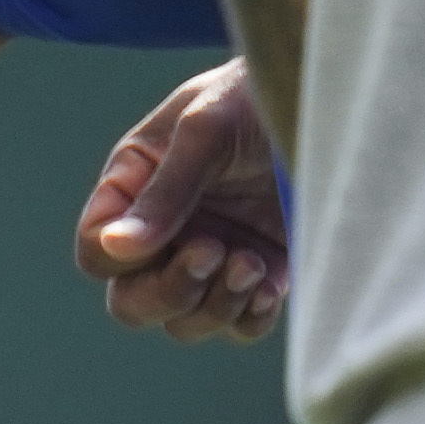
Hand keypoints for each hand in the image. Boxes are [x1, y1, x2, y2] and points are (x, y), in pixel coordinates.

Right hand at [74, 61, 285, 340]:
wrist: (327, 100)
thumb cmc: (254, 96)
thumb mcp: (205, 128)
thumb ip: (164, 189)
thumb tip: (116, 246)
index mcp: (133, 190)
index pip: (97, 253)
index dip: (118, 259)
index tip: (172, 234)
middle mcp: (165, 233)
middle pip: (133, 303)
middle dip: (170, 292)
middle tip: (211, 251)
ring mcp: (212, 258)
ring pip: (186, 324)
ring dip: (214, 305)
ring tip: (250, 260)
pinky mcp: (262, 275)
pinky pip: (241, 326)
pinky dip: (251, 315)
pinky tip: (270, 282)